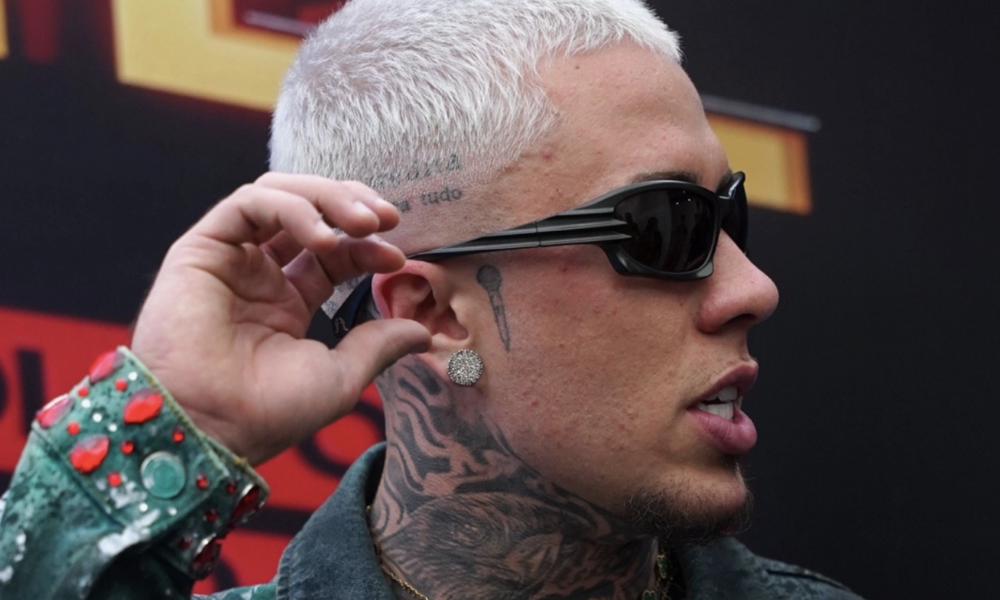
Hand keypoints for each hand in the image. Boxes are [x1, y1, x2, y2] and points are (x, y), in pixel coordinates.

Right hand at [131, 173, 429, 464]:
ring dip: (327, 199)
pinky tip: (323, 238)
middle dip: (351, 205)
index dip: (368, 247)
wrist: (210, 427)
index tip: (398, 258)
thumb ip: (379, 345)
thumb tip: (424, 333)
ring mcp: (229, 260)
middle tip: (387, 217)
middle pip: (307, 214)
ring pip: (279, 196)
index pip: (334, 254)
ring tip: (365, 221)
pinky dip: (292, 209)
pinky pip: (249, 204)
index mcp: (286, 304)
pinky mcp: (201, 249)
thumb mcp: (340, 376)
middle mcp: (257, 276)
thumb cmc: (267, 412)